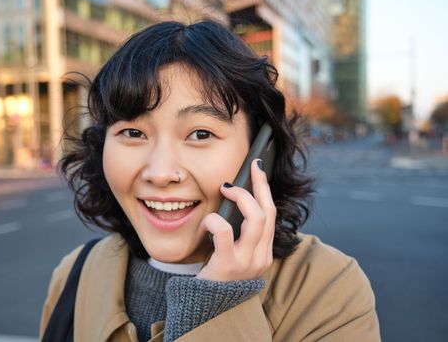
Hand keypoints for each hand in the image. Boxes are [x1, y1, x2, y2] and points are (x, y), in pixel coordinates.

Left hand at [196, 159, 275, 280]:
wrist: (206, 308)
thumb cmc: (218, 275)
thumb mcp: (235, 254)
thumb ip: (240, 233)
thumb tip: (233, 199)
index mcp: (264, 252)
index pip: (271, 214)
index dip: (264, 188)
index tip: (257, 168)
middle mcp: (261, 256)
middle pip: (267, 212)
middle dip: (257, 186)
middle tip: (243, 172)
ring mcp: (247, 261)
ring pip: (255, 218)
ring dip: (240, 198)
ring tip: (225, 190)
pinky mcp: (228, 264)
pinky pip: (225, 232)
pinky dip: (214, 220)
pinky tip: (207, 222)